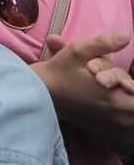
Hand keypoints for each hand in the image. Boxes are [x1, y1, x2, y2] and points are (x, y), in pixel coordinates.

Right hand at [39, 33, 133, 153]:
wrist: (41, 93)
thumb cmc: (59, 72)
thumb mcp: (77, 52)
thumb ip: (104, 43)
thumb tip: (127, 35)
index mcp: (116, 99)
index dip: (133, 88)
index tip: (127, 84)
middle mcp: (117, 114)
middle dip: (131, 92)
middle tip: (124, 85)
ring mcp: (112, 123)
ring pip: (132, 118)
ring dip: (129, 105)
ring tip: (120, 92)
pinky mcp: (106, 127)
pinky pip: (127, 128)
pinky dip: (126, 119)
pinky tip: (119, 110)